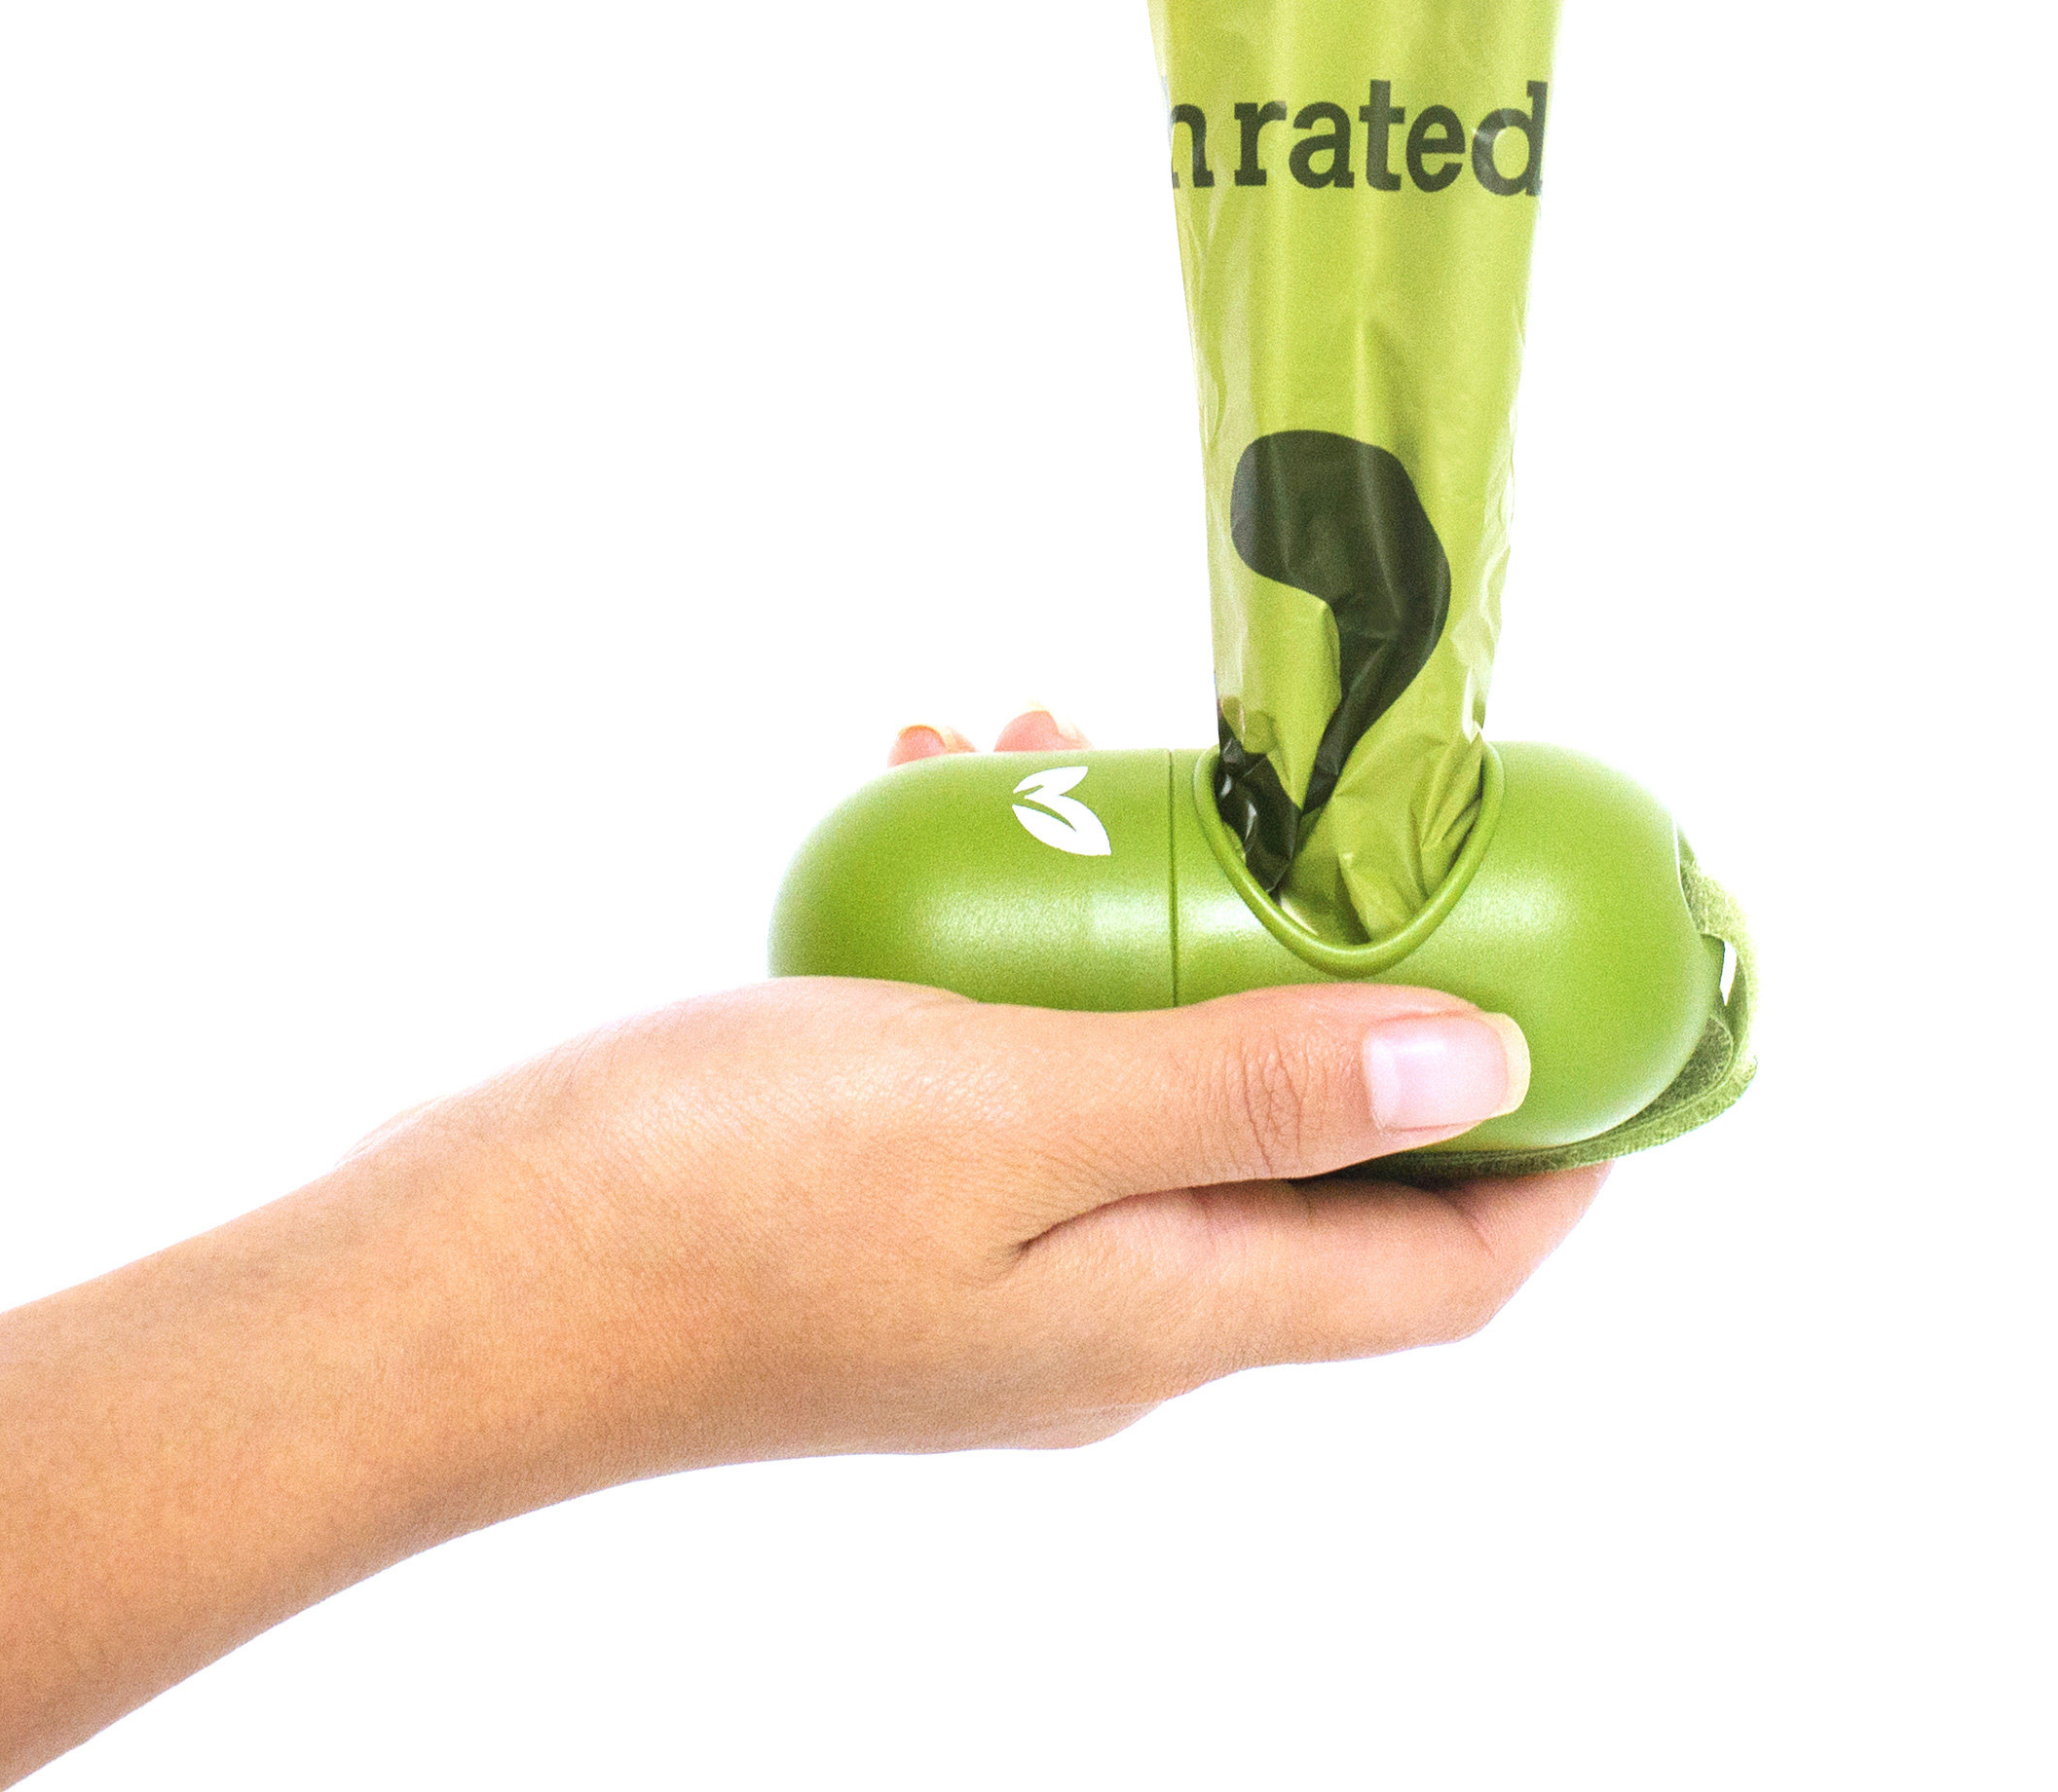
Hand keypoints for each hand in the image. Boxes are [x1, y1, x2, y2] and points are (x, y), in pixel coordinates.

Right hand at [352, 708, 1596, 1464]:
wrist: (439, 1283)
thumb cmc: (715, 1206)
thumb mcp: (1019, 1111)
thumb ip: (1254, 1087)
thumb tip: (1487, 1071)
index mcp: (1166, 1312)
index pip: (1440, 1274)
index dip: (1557, 1166)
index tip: (1618, 1023)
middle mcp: (1101, 1303)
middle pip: (1305, 1152)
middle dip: (1346, 979)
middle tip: (1357, 820)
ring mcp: (990, 1252)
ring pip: (1145, 1062)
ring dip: (1156, 909)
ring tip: (1090, 745)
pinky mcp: (888, 1187)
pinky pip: (1009, 1040)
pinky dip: (1012, 921)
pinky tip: (937, 783)